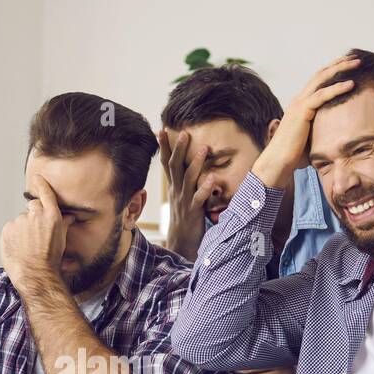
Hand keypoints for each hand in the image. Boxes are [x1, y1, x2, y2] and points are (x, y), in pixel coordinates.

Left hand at [0, 175, 69, 294]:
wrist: (35, 274)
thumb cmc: (51, 260)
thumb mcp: (62, 240)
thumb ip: (64, 224)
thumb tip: (70, 217)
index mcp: (51, 215)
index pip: (45, 192)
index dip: (41, 184)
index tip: (38, 178)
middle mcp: (35, 214)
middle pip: (32, 206)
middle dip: (33, 216)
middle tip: (36, 233)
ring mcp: (19, 221)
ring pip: (21, 221)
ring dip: (23, 229)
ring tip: (27, 245)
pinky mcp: (7, 229)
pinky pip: (10, 229)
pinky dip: (13, 236)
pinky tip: (19, 247)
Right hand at [158, 130, 214, 260]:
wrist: (181, 243)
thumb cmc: (185, 218)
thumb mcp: (182, 197)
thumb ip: (184, 182)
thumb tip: (186, 167)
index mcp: (174, 187)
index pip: (167, 163)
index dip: (164, 147)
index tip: (160, 130)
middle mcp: (177, 191)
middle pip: (175, 166)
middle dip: (179, 149)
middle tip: (184, 133)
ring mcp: (184, 201)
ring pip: (188, 179)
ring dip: (195, 163)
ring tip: (203, 149)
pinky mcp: (194, 211)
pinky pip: (199, 198)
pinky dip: (205, 188)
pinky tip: (213, 178)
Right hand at [251, 54, 360, 189]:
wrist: (278, 162)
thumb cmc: (294, 156)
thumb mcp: (313, 139)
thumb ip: (323, 131)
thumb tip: (340, 138)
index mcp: (301, 105)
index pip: (318, 81)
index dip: (333, 71)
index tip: (348, 66)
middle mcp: (299, 100)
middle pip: (321, 74)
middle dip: (338, 63)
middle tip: (355, 57)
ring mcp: (299, 104)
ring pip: (322, 79)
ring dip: (340, 69)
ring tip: (356, 62)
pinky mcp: (302, 111)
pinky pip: (322, 95)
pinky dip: (337, 88)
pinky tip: (351, 83)